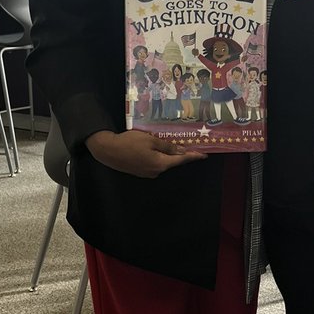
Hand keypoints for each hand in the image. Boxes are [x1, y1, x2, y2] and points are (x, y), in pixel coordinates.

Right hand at [86, 130, 205, 178]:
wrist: (108, 150)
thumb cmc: (129, 143)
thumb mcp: (151, 141)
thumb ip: (167, 147)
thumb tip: (181, 152)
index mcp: (160, 164)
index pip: (181, 160)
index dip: (193, 157)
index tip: (204, 155)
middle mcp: (156, 171)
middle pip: (172, 162)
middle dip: (181, 155)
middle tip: (190, 146)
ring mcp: (147, 173)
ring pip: (162, 163)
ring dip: (168, 155)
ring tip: (172, 145)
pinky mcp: (140, 172)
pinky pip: (154, 164)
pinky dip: (158, 157)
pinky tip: (157, 150)